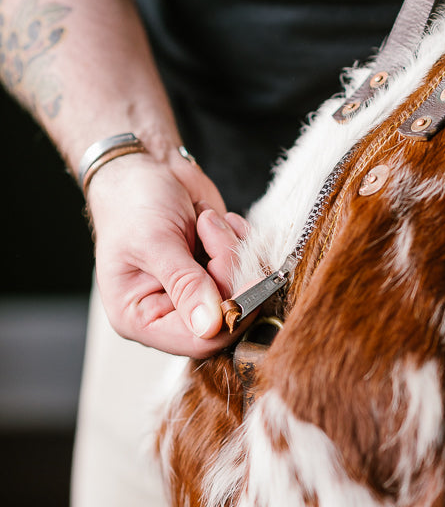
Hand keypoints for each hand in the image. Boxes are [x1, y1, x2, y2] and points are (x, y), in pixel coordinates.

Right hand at [87, 149, 247, 356]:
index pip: (196, 341)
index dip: (228, 316)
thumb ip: (185, 284)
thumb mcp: (154, 242)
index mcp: (140, 318)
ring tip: (207, 219)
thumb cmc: (132, 202)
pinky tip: (218, 221)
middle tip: (213, 230)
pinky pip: (249, 271)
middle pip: (226, 316)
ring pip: (242, 291)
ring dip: (233, 250)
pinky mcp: (218, 273)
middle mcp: (170, 313)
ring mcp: (198, 293)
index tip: (248, 283)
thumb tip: (210, 325)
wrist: (144, 165)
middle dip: (229, 272)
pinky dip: (240, 242)